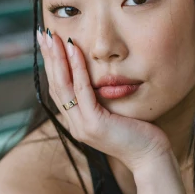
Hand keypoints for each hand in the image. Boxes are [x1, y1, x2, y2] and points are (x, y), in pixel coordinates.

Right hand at [37, 28, 170, 172]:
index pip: (59, 90)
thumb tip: (101, 78)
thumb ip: (103, 99)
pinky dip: (77, 69)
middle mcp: (76, 125)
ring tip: (54, 37)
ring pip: (63, 87)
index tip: (48, 44)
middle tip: (43, 34)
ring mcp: (83, 126)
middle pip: (56, 86)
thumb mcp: (116, 113)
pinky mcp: (94, 125)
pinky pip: (82, 92)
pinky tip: (75, 51)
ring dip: (58, 60)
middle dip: (49, 58)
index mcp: (78, 122)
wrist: (150, 158)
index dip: (52, 66)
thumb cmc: (139, 134)